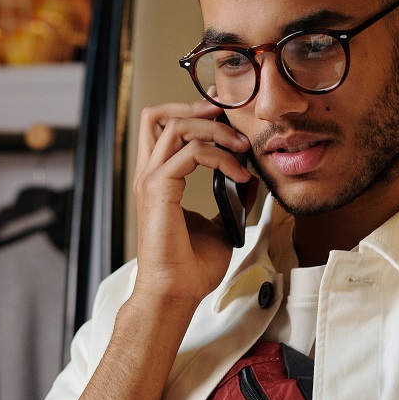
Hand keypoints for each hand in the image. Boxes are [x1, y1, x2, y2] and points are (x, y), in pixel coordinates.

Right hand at [131, 101, 257, 307]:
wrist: (175, 292)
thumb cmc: (191, 268)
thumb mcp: (219, 226)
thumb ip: (228, 200)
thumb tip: (249, 182)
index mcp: (158, 181)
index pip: (162, 127)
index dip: (190, 111)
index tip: (222, 114)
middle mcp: (149, 175)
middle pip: (159, 115)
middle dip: (196, 107)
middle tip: (227, 116)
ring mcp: (150, 180)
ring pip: (176, 126)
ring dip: (214, 129)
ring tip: (241, 146)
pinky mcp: (159, 189)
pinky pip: (192, 152)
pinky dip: (220, 158)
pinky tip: (239, 175)